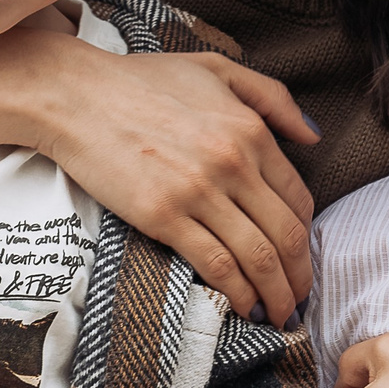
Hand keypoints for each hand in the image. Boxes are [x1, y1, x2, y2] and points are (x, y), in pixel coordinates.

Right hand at [28, 43, 318, 323]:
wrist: (75, 95)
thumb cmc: (141, 82)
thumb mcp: (215, 70)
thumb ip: (271, 97)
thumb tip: (313, 135)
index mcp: (249, 130)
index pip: (297, 198)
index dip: (307, 238)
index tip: (300, 260)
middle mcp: (233, 162)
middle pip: (286, 236)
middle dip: (298, 279)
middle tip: (299, 302)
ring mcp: (198, 191)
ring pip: (258, 257)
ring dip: (275, 296)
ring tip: (277, 317)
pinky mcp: (163, 216)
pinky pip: (216, 264)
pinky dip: (237, 293)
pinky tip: (242, 307)